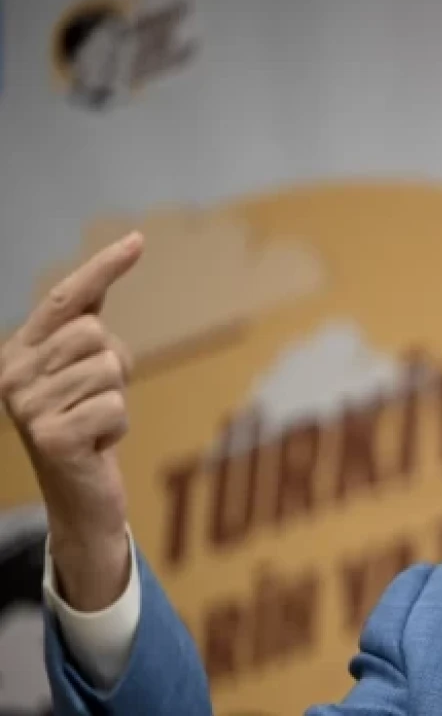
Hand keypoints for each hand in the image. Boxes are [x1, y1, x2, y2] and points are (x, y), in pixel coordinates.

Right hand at [0, 233, 142, 609]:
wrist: (78, 494)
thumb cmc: (86, 422)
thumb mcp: (86, 368)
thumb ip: (92, 320)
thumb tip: (127, 247)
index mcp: (20, 350)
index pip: (68, 299)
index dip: (103, 268)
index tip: (138, 239)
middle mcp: (13, 373)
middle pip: (96, 335)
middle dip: (114, 366)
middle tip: (95, 399)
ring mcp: (27, 407)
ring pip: (109, 372)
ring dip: (116, 400)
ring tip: (93, 422)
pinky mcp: (50, 437)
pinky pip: (114, 408)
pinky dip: (117, 427)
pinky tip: (95, 444)